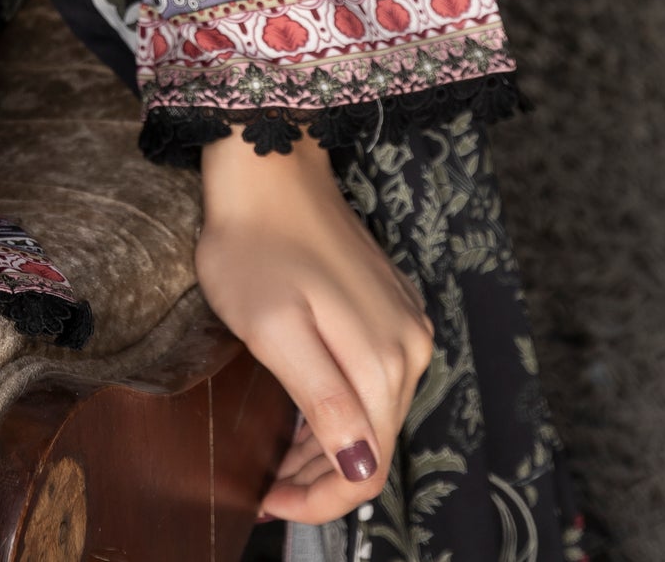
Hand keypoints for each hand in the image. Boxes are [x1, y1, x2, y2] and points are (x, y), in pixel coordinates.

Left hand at [194, 131, 431, 524]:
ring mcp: (404, 323)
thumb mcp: (273, 329)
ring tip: (276, 459)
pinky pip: (372, 379)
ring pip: (373, 415)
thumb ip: (322, 400)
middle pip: (373, 444)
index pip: (366, 467)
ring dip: (328, 446)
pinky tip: (302, 411)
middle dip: (320, 478)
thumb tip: (359, 465)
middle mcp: (409, 346)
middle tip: (264, 485)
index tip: (266, 502)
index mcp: (383, 360)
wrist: (269, 164)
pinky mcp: (390, 306)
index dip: (319, 501)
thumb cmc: (256, 243)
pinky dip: (339, 408)